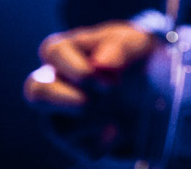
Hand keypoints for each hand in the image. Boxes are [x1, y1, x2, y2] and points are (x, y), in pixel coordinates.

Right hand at [24, 20, 153, 159]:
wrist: (154, 84)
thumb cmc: (134, 54)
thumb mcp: (135, 43)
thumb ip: (119, 49)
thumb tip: (100, 64)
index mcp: (67, 50)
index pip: (53, 52)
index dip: (78, 67)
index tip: (109, 79)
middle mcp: (58, 82)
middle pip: (35, 92)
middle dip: (61, 99)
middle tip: (89, 102)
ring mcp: (65, 113)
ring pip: (56, 126)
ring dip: (88, 121)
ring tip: (113, 113)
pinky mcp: (79, 139)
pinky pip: (82, 148)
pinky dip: (103, 141)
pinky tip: (117, 129)